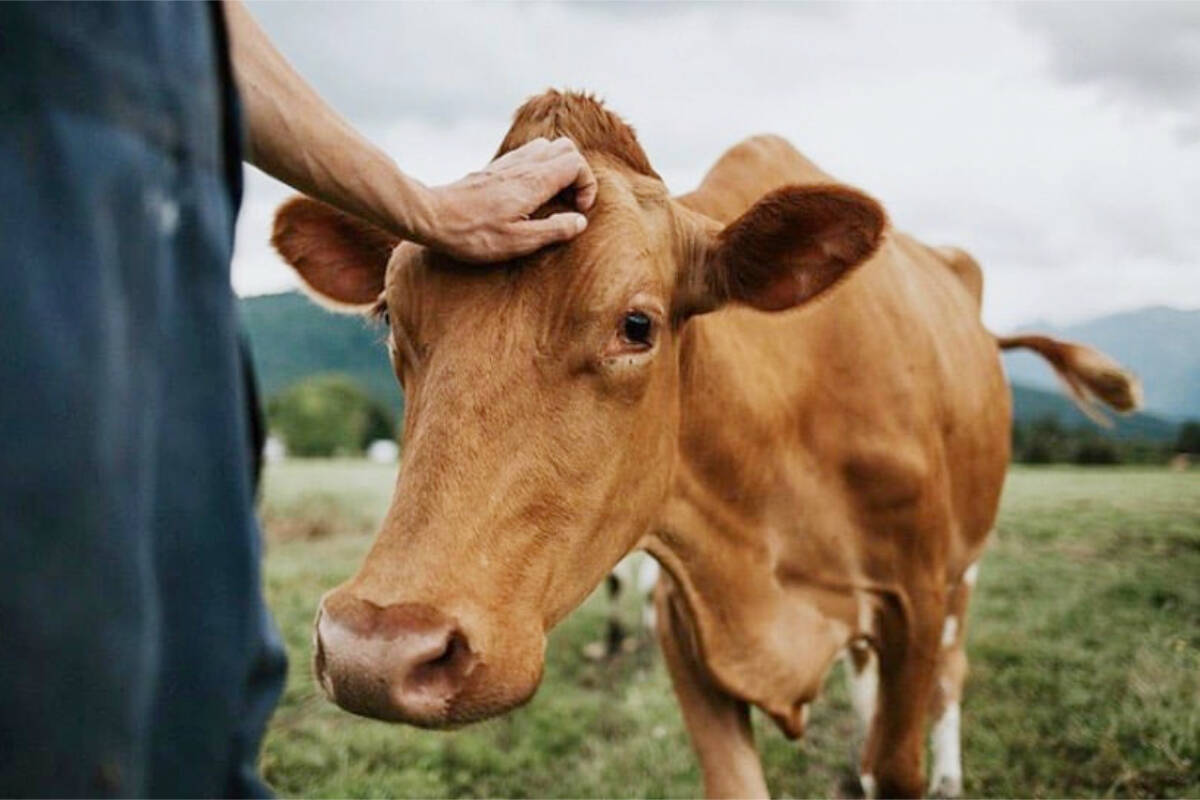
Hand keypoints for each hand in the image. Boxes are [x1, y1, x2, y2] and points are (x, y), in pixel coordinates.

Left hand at [422, 137, 597, 262]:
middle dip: (577, 174)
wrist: (431, 217)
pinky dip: (539, 169)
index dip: (587, 185)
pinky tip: (530, 196)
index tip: (577, 211)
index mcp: (533, 182)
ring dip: (558, 169)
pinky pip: (527, 155)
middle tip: (568, 203)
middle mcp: (522, 165)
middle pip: (566, 147)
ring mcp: (507, 164)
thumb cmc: (472, 234)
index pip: (576, 162)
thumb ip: (553, 230)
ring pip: (547, 147)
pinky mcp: (494, 169)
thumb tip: (580, 221)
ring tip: (552, 199)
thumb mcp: (518, 242)